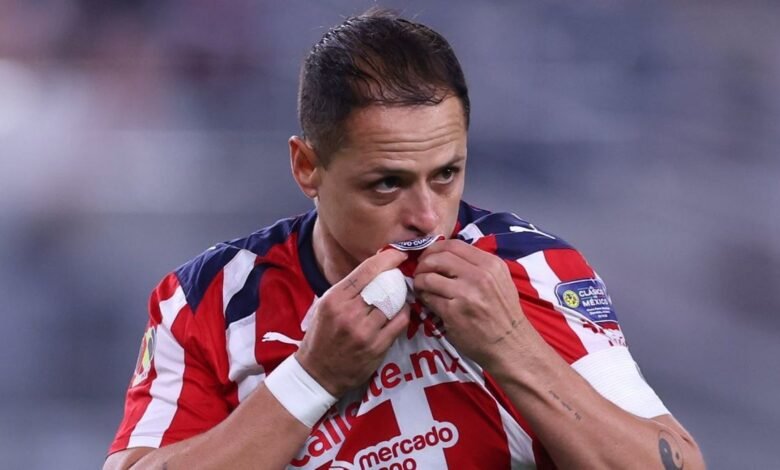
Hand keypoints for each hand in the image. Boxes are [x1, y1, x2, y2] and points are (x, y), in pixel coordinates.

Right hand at [296, 249, 410, 396]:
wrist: (317, 372)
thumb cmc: (321, 336)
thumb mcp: (325, 306)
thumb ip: (347, 289)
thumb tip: (373, 269)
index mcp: (335, 299)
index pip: (366, 271)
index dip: (387, 259)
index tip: (398, 253)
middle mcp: (349, 314)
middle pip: (383, 286)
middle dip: (396, 277)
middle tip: (402, 274)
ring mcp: (364, 332)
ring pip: (394, 304)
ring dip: (401, 297)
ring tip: (402, 294)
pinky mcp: (376, 347)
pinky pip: (399, 323)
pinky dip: (403, 314)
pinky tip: (401, 311)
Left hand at [413, 239, 525, 366]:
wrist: (509, 344)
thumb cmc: (503, 312)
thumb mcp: (499, 280)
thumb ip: (477, 265)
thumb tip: (446, 255)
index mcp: (491, 264)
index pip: (454, 244)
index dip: (435, 248)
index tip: (429, 256)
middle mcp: (480, 276)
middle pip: (439, 258)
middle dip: (423, 263)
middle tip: (420, 271)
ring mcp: (466, 294)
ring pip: (429, 277)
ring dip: (419, 280)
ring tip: (421, 286)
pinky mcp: (454, 312)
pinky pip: (429, 298)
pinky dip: (422, 297)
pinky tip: (426, 300)